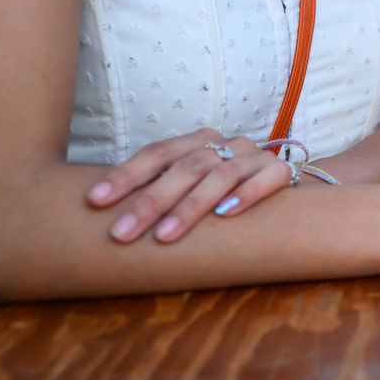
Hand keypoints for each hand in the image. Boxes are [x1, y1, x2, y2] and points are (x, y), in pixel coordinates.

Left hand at [85, 128, 294, 243]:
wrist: (283, 186)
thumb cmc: (226, 194)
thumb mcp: (192, 186)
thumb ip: (163, 191)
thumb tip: (107, 215)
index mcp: (197, 142)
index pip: (157, 152)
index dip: (125, 175)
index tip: (95, 201)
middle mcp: (225, 144)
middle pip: (184, 167)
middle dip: (150, 201)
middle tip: (121, 233)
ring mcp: (253, 157)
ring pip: (219, 176)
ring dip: (189, 207)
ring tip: (164, 237)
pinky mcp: (280, 172)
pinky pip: (266, 179)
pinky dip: (245, 195)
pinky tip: (225, 215)